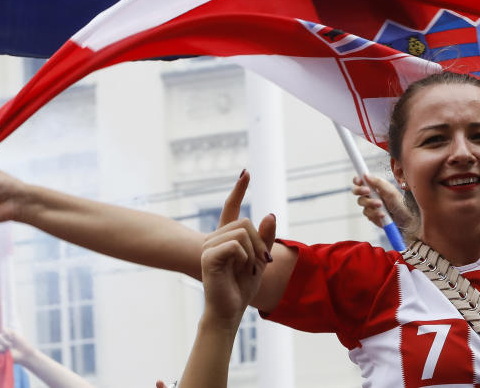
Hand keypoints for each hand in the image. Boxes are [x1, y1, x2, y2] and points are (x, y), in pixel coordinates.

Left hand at [0, 328, 32, 364]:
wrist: (24, 354)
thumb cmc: (13, 358)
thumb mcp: (2, 358)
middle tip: (4, 350)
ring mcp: (4, 337)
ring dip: (3, 342)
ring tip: (10, 346)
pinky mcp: (10, 332)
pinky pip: (4, 329)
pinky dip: (6, 334)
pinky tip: (11, 338)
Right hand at [199, 170, 276, 324]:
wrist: (229, 309)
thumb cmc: (242, 286)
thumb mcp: (260, 259)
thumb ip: (265, 238)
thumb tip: (270, 214)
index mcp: (226, 237)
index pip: (230, 207)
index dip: (238, 189)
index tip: (246, 172)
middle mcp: (215, 238)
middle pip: (246, 223)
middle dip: (260, 244)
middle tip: (259, 265)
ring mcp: (210, 246)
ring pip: (243, 233)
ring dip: (253, 254)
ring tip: (248, 270)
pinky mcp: (209, 256)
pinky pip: (237, 245)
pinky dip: (245, 259)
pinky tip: (238, 270)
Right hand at [351, 174, 414, 231]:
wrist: (404, 219)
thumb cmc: (399, 203)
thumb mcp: (390, 191)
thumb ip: (377, 182)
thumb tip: (365, 175)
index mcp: (374, 186)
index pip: (361, 180)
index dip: (357, 179)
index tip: (359, 180)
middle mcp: (370, 195)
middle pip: (356, 191)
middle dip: (360, 190)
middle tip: (368, 191)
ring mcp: (369, 205)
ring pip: (361, 202)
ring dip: (371, 203)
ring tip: (381, 205)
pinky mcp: (370, 215)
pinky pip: (367, 213)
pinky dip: (375, 213)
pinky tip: (383, 214)